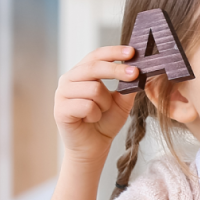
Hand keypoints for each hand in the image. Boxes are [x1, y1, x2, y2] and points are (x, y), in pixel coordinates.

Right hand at [55, 45, 139, 167]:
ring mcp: (62, 93)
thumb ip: (127, 87)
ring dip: (105, 104)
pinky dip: (95, 115)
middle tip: (135, 74)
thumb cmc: (105, 122)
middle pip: (94, 67)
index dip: (113, 52)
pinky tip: (90, 120)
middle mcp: (69, 79)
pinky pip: (86, 106)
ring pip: (93, 89)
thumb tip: (139, 71)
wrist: (93, 147)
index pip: (96, 55)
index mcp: (82, 73)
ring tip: (100, 112)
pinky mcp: (60, 109)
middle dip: (117, 70)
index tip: (132, 52)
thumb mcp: (122, 102)